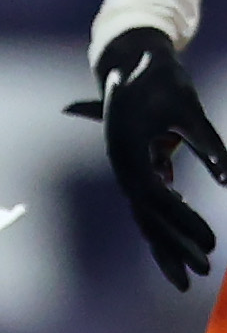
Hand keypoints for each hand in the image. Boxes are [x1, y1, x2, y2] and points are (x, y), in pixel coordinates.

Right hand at [66, 28, 226, 288]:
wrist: (133, 57)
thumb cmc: (159, 78)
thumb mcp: (186, 105)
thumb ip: (208, 142)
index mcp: (126, 147)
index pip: (154, 196)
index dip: (182, 223)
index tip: (211, 243)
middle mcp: (122, 162)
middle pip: (148, 214)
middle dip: (175, 246)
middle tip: (207, 271)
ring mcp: (128, 167)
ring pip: (149, 216)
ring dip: (172, 245)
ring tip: (199, 274)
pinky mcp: (140, 168)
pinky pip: (153, 206)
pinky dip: (169, 228)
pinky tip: (191, 244)